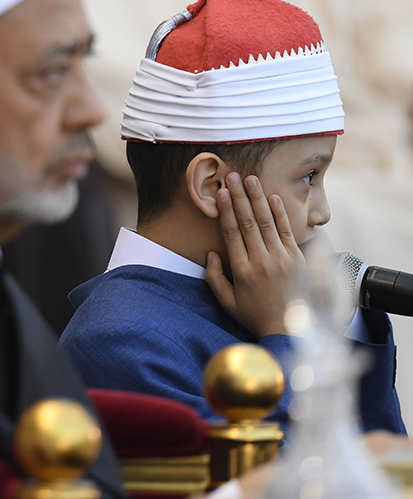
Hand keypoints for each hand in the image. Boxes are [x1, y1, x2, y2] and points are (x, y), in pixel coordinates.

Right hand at [205, 172, 304, 337]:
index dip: (226, 210)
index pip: (232, 232)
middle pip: (248, 222)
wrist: (290, 330)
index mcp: (242, 270)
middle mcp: (261, 261)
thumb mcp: (227, 302)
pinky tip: (272, 198)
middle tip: (233, 176)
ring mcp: (281, 258)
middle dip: (240, 196)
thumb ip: (215, 278)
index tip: (221, 193)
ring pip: (266, 222)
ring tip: (251, 180)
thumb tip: (211, 253)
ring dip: (258, 198)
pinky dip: (280, 213)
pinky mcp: (297, 259)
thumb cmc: (255, 315)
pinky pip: (287, 231)